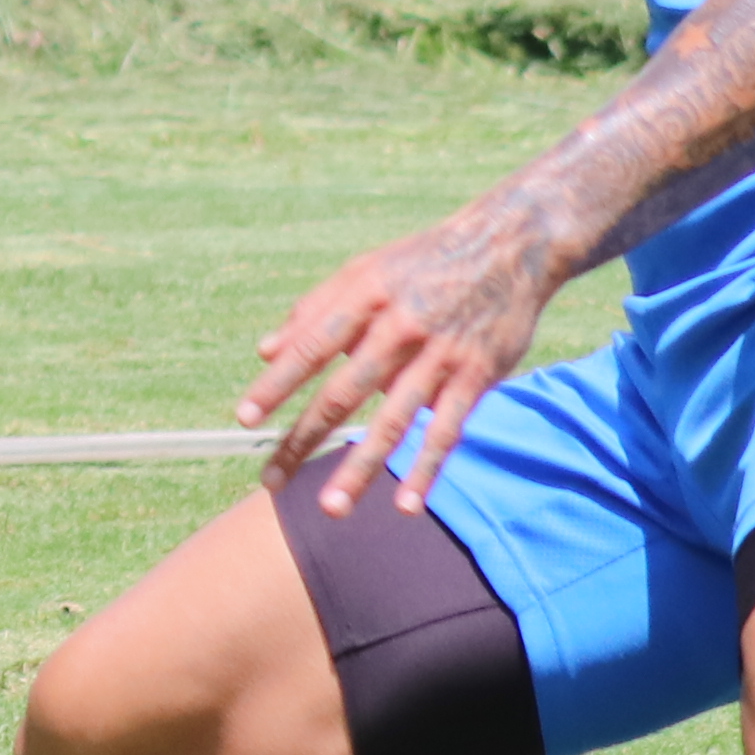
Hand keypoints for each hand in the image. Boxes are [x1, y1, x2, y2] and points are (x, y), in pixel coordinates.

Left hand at [240, 191, 570, 511]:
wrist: (509, 245)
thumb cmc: (421, 262)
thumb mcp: (364, 270)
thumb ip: (314, 310)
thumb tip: (265, 351)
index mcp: (365, 296)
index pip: (311, 346)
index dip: (276, 384)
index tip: (244, 418)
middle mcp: (399, 327)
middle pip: (344, 393)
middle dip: (304, 440)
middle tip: (271, 481)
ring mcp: (440, 354)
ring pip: (394, 421)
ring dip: (360, 469)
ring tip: (329, 509)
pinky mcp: (476, 375)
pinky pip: (447, 430)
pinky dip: (426, 469)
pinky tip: (406, 505)